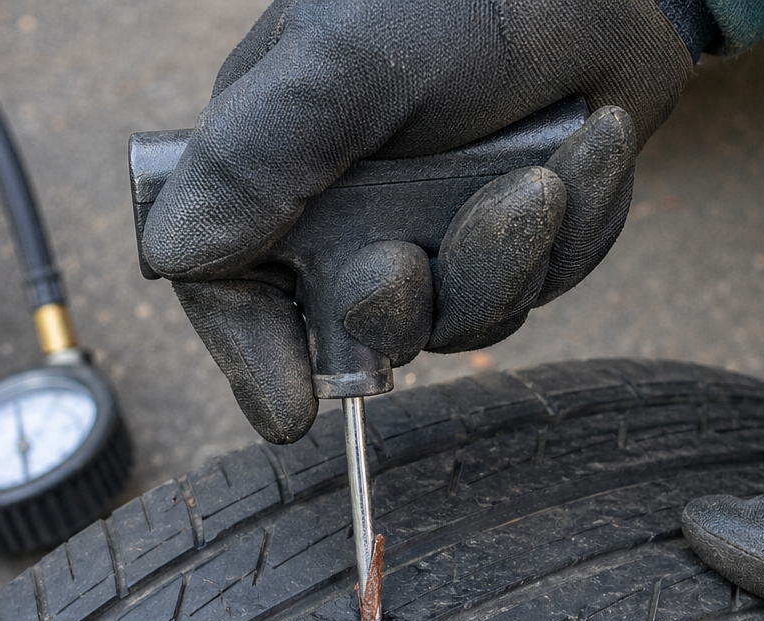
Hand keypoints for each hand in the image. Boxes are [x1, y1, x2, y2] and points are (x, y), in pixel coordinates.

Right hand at [141, 0, 695, 442]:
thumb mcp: (344, 61)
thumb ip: (259, 156)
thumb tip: (174, 256)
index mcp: (276, 167)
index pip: (235, 286)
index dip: (255, 358)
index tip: (290, 416)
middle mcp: (348, 210)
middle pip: (362, 324)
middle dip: (403, 305)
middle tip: (413, 257)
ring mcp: (435, 227)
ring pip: (466, 317)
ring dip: (514, 255)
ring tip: (544, 170)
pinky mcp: (514, 233)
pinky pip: (544, 279)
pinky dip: (577, 221)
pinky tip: (589, 143)